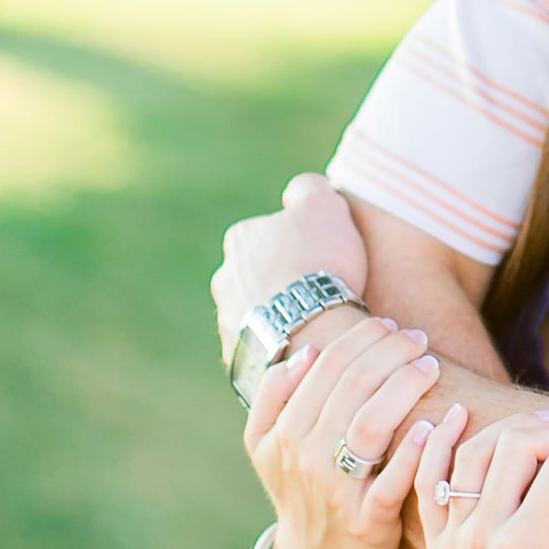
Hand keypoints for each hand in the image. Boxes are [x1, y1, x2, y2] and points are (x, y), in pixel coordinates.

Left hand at [213, 172, 367, 359]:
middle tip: (319, 293)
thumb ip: (308, 188)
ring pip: (257, 313)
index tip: (324, 260)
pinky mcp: (239, 359)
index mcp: (240, 239)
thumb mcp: (323, 204)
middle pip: (259, 275)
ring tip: (313, 325)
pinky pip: (261, 348)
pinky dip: (278, 346)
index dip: (301, 246)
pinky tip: (302, 348)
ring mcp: (228, 322)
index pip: (270, 235)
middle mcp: (224, 279)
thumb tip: (300, 190)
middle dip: (283, 282)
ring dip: (279, 316)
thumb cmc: (319, 263)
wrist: (311, 331)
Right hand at [245, 314, 446, 548]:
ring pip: (371, 423)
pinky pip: (392, 480)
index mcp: (281, 432)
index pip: (325, 366)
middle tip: (417, 338)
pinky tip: (433, 424)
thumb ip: (273, 397)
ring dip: (405, 386)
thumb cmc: (301, 489)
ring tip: (430, 365)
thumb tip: (302, 353)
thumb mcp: (266, 446)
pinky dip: (414, 450)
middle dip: (390, 351)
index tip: (390, 325)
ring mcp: (335, 489)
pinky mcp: (368, 520)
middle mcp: (303, 457)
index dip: (362, 337)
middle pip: (351, 386)